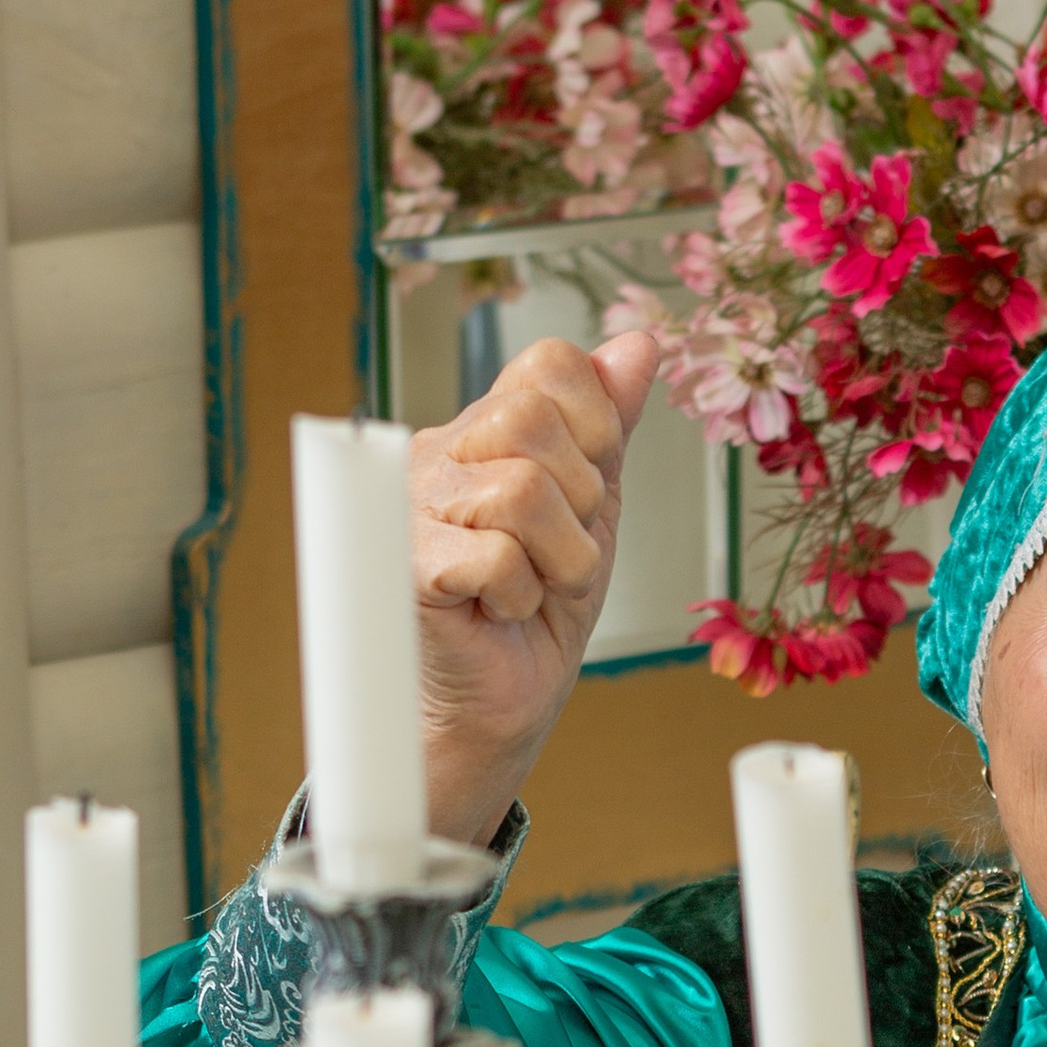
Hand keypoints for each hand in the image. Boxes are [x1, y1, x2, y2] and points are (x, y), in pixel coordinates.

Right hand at [409, 329, 662, 840]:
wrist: (503, 703)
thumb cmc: (539, 612)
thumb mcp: (594, 508)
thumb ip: (610, 424)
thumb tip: (641, 343)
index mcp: (485, 427)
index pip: (551, 365)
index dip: (595, 429)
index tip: (587, 493)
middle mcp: (439, 451)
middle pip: (535, 423)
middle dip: (578, 506)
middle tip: (557, 554)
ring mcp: (412, 504)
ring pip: (522, 493)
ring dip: (556, 561)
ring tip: (532, 587)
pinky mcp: (406, 564)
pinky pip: (496, 557)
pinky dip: (518, 596)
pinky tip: (497, 610)